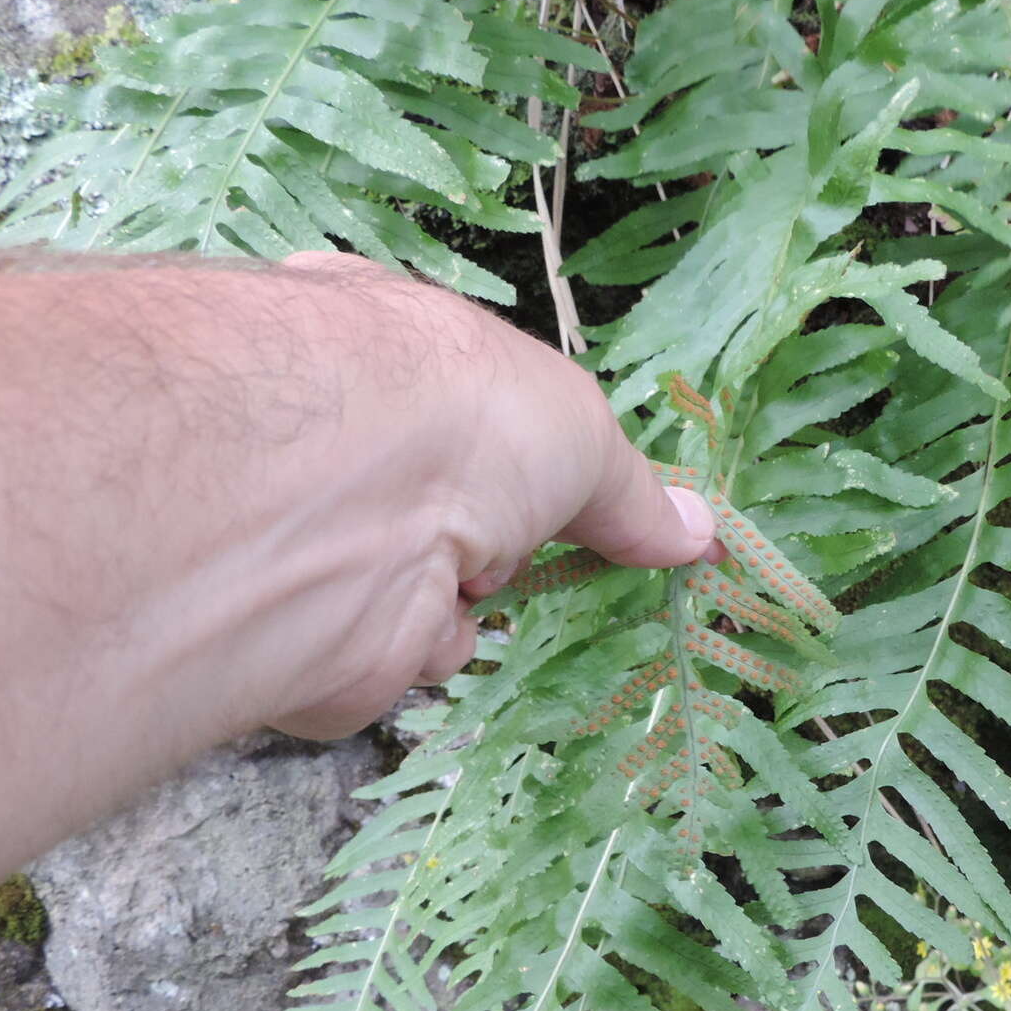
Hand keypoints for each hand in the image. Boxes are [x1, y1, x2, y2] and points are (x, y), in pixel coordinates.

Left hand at [262, 255, 722, 737]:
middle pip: (455, 513)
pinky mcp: (311, 631)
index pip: (457, 404)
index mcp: (388, 355)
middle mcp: (345, 444)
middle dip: (499, 537)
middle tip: (515, 532)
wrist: (344, 500)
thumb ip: (631, 496)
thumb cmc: (463, 419)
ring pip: (435, 596)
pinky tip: (410, 614)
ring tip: (457, 571)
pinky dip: (423, 647)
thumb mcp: (580, 434)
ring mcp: (323, 538)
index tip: (559, 485)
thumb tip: (699, 534)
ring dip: (466, 599)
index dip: (516, 447)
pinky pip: (404, 656)